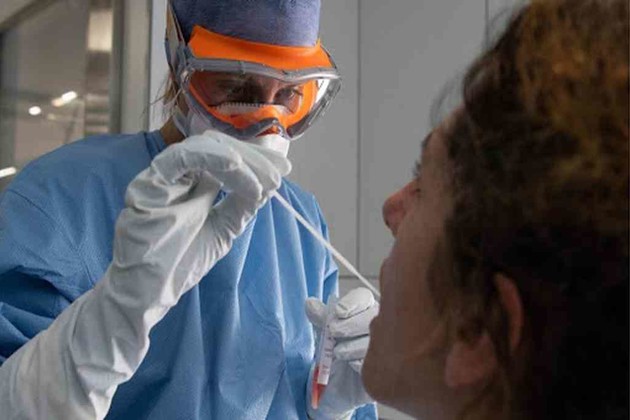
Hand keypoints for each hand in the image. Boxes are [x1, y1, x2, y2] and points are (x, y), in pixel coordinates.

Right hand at [0, 130, 291, 419]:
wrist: (149, 293)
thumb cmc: (181, 263)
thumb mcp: (223, 229)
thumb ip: (242, 204)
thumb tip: (269, 182)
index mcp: (193, 184)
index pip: (226, 159)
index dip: (256, 160)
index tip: (283, 169)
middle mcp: (177, 176)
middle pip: (218, 149)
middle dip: (253, 158)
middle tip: (279, 171)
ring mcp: (161, 178)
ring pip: (202, 148)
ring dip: (239, 160)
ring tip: (262, 180)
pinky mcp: (147, 184)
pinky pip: (179, 159)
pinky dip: (212, 158)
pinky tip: (236, 168)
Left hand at [305, 288, 378, 418]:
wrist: (339, 387)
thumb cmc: (336, 355)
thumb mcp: (325, 335)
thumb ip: (320, 318)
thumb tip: (309, 303)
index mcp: (365, 310)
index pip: (363, 297)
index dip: (352, 302)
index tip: (338, 313)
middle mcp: (381, 324)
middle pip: (370, 315)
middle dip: (349, 324)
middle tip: (334, 333)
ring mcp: (387, 344)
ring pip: (375, 338)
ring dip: (353, 345)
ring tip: (339, 353)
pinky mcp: (389, 367)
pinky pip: (378, 360)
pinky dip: (362, 362)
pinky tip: (353, 366)